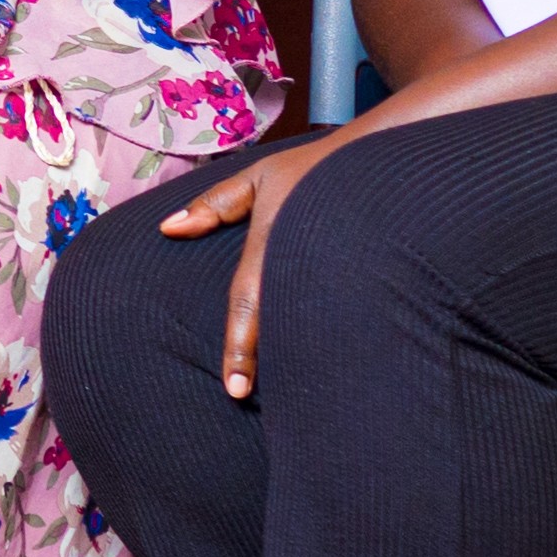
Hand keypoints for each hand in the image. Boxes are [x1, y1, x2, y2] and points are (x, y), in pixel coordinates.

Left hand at [148, 126, 358, 398]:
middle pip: (280, 325)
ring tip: (288, 393)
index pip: (250, 302)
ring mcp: (337, 274)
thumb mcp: (260, 177)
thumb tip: (168, 229)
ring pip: (311, 325)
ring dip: (297, 357)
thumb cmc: (314, 169)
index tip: (234, 390)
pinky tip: (322, 359)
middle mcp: (303, 264)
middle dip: (267, 365)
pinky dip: (325, 337)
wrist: (388, 158)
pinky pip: (339, 316)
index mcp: (273, 242)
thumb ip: (216, 204)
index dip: (241, 348)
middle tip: (244, 398)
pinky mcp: (365, 281)